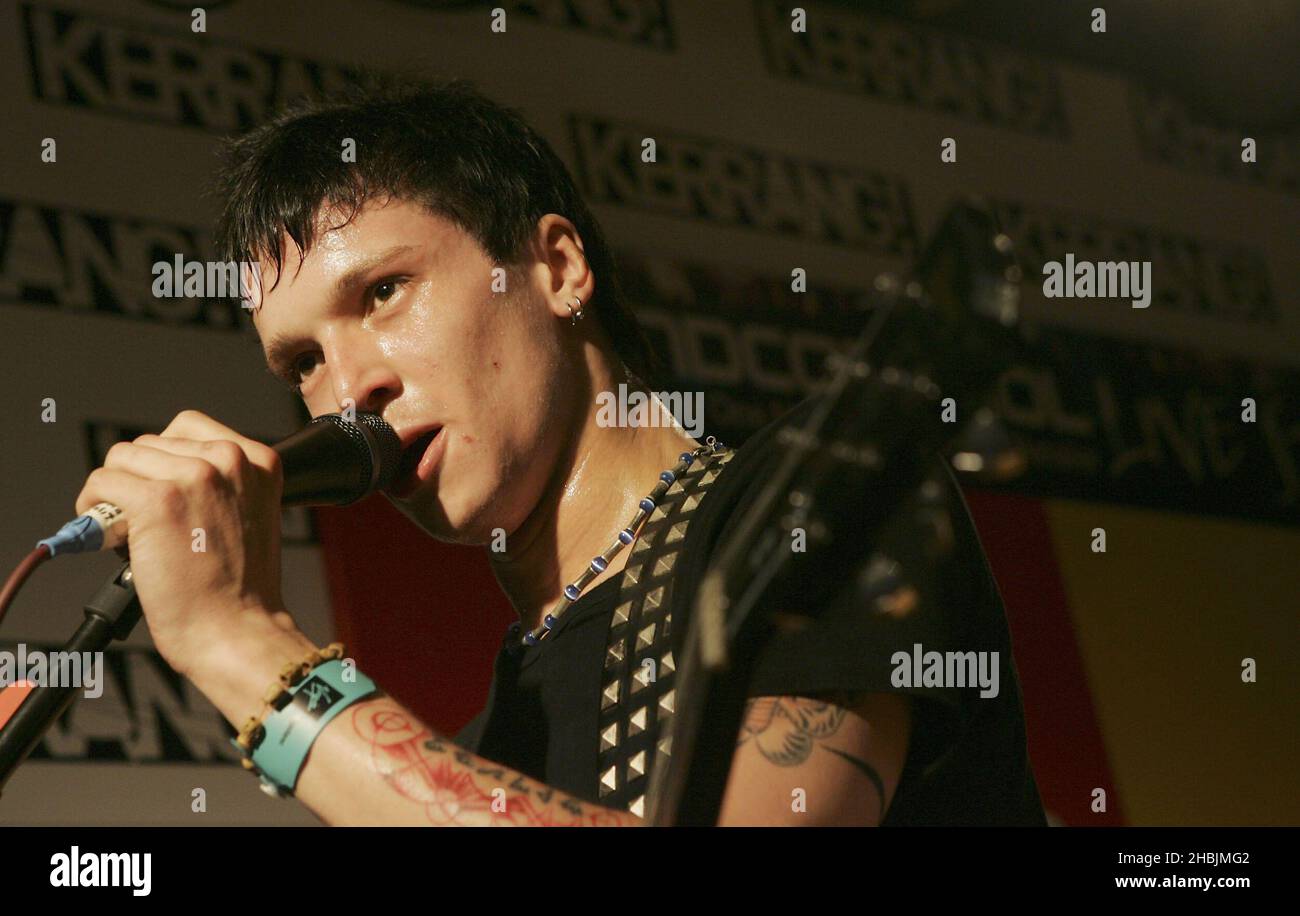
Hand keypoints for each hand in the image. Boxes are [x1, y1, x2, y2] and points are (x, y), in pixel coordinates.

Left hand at [75, 410, 287, 675]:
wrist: (238, 631)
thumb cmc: (241, 588)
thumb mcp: (250, 514)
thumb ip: (221, 483)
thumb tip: (156, 471)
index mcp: (259, 459)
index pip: (187, 428)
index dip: (166, 462)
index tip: (167, 494)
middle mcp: (229, 460)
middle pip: (150, 442)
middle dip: (142, 480)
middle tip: (151, 524)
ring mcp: (194, 477)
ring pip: (122, 458)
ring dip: (117, 492)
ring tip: (133, 531)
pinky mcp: (157, 500)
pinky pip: (102, 482)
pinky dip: (94, 508)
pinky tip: (111, 534)